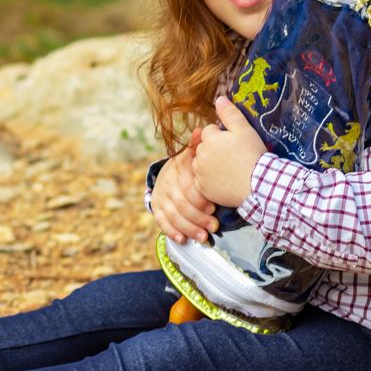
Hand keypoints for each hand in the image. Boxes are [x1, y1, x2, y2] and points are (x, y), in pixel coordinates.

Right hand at [152, 128, 217, 242]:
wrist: (171, 171)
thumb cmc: (192, 164)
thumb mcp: (195, 154)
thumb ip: (199, 146)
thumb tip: (202, 131)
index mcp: (178, 168)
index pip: (187, 185)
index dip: (200, 198)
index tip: (213, 208)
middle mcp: (167, 182)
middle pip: (182, 202)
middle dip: (198, 217)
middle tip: (214, 226)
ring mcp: (161, 195)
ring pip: (174, 214)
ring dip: (189, 227)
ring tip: (204, 237)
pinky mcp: (156, 207)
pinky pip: (162, 221)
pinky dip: (172, 231)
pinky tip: (183, 239)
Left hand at [193, 96, 266, 207]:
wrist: (258, 184)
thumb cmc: (253, 155)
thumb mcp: (245, 130)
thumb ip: (230, 114)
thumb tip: (219, 99)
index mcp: (209, 138)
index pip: (209, 131)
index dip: (221, 136)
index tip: (234, 144)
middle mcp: (201, 155)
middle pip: (203, 147)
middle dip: (213, 149)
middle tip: (232, 156)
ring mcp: (200, 173)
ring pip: (200, 164)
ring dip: (209, 164)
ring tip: (228, 168)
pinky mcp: (202, 189)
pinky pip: (201, 181)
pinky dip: (209, 180)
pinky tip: (224, 180)